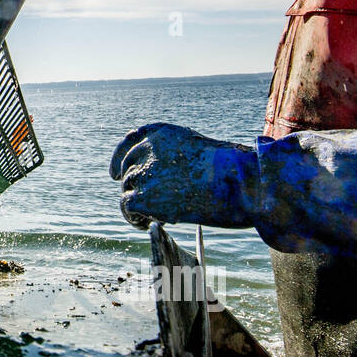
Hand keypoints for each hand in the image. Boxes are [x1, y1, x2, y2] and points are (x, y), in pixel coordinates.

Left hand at [109, 122, 257, 229]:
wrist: (241, 183)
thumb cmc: (233, 172)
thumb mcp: (201, 153)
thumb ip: (175, 159)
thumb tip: (156, 182)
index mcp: (163, 133)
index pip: (130, 141)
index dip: (119, 159)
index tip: (114, 174)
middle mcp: (148, 149)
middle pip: (129, 170)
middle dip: (138, 187)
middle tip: (154, 204)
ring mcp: (144, 172)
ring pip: (128, 190)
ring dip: (138, 204)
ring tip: (155, 217)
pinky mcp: (143, 197)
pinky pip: (127, 208)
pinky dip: (134, 218)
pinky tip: (148, 224)